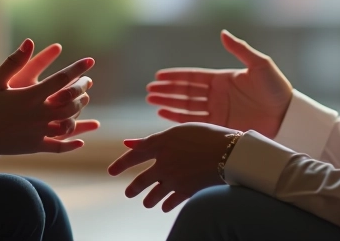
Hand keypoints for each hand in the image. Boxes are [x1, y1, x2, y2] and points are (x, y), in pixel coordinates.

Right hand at [0, 39, 97, 154]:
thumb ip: (14, 62)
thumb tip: (30, 42)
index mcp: (29, 97)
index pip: (61, 80)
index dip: (77, 69)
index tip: (89, 61)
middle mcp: (37, 115)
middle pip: (70, 102)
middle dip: (82, 90)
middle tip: (87, 81)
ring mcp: (38, 133)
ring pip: (68, 123)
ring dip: (79, 112)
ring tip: (84, 102)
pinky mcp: (35, 147)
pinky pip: (58, 147)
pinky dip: (71, 144)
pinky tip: (80, 140)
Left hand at [107, 123, 234, 212]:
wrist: (228, 152)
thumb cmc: (205, 135)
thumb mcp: (178, 131)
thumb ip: (152, 139)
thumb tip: (128, 143)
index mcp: (160, 143)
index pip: (134, 155)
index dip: (121, 163)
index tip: (111, 171)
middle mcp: (163, 163)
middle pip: (141, 180)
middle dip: (133, 188)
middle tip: (129, 193)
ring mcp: (173, 179)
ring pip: (153, 195)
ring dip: (149, 200)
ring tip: (147, 203)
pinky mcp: (185, 191)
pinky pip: (169, 203)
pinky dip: (166, 205)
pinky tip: (165, 206)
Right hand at [146, 30, 291, 137]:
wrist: (288, 116)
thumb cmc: (277, 89)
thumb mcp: (260, 65)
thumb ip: (240, 49)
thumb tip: (223, 33)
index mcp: (223, 79)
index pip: (193, 77)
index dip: (175, 77)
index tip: (159, 76)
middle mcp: (217, 95)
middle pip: (185, 92)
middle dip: (167, 91)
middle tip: (149, 90)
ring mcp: (218, 111)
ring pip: (186, 106)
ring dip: (168, 103)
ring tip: (151, 100)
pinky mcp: (221, 126)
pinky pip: (195, 122)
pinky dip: (178, 118)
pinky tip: (164, 115)